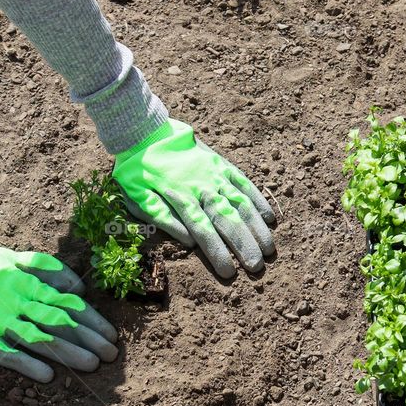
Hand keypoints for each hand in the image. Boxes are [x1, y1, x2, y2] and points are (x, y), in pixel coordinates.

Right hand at [0, 231, 117, 382]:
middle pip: (60, 322)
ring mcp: (0, 321)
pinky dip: (28, 365)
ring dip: (67, 353)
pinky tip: (48, 377)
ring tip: (91, 366)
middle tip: (111, 356)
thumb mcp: (14, 258)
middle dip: (88, 339)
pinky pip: (8, 353)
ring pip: (39, 338)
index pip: (68, 303)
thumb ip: (47, 269)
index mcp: (28, 283)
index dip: (92, 320)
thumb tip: (79, 288)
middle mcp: (18, 302)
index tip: (111, 335)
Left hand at [113, 119, 275, 277]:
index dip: (217, 252)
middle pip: (227, 220)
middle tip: (257, 267)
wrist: (144, 132)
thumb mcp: (137, 198)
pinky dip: (258, 200)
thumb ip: (163, 219)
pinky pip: (244, 183)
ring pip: (241, 203)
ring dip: (256, 227)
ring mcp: (215, 175)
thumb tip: (190, 242)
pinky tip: (269, 218)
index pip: (203, 231)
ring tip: (269, 249)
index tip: (229, 273)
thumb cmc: (136, 171)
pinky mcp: (221, 164)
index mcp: (181, 199)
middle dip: (244, 245)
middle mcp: (202, 188)